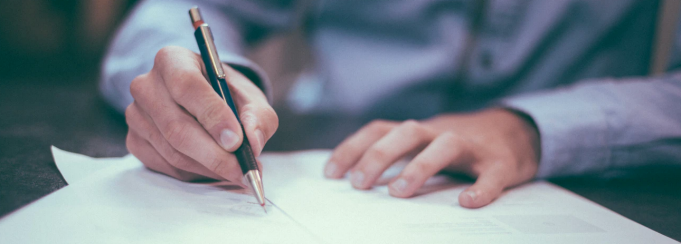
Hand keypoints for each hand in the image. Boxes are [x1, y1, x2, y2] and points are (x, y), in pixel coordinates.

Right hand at [125, 46, 277, 181]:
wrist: (205, 101)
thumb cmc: (227, 95)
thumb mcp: (250, 97)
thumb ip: (258, 116)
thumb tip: (253, 142)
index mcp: (173, 60)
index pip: (187, 86)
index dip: (212, 116)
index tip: (236, 141)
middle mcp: (146, 85)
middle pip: (177, 127)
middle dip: (215, 155)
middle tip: (243, 170)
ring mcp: (136, 115)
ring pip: (173, 152)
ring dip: (209, 167)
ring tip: (237, 171)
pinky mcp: (135, 141)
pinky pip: (166, 166)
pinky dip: (195, 173)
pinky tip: (214, 168)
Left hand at [324, 109, 539, 207]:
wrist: (516, 131)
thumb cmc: (458, 146)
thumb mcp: (424, 145)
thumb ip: (397, 156)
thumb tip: (355, 181)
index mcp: (419, 132)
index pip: (379, 130)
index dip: (353, 148)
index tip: (331, 174)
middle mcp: (441, 133)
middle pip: (407, 132)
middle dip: (379, 155)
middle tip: (359, 184)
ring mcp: (472, 147)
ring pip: (445, 145)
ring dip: (419, 166)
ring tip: (398, 193)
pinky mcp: (501, 163)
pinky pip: (491, 174)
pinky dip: (481, 188)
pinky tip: (468, 202)